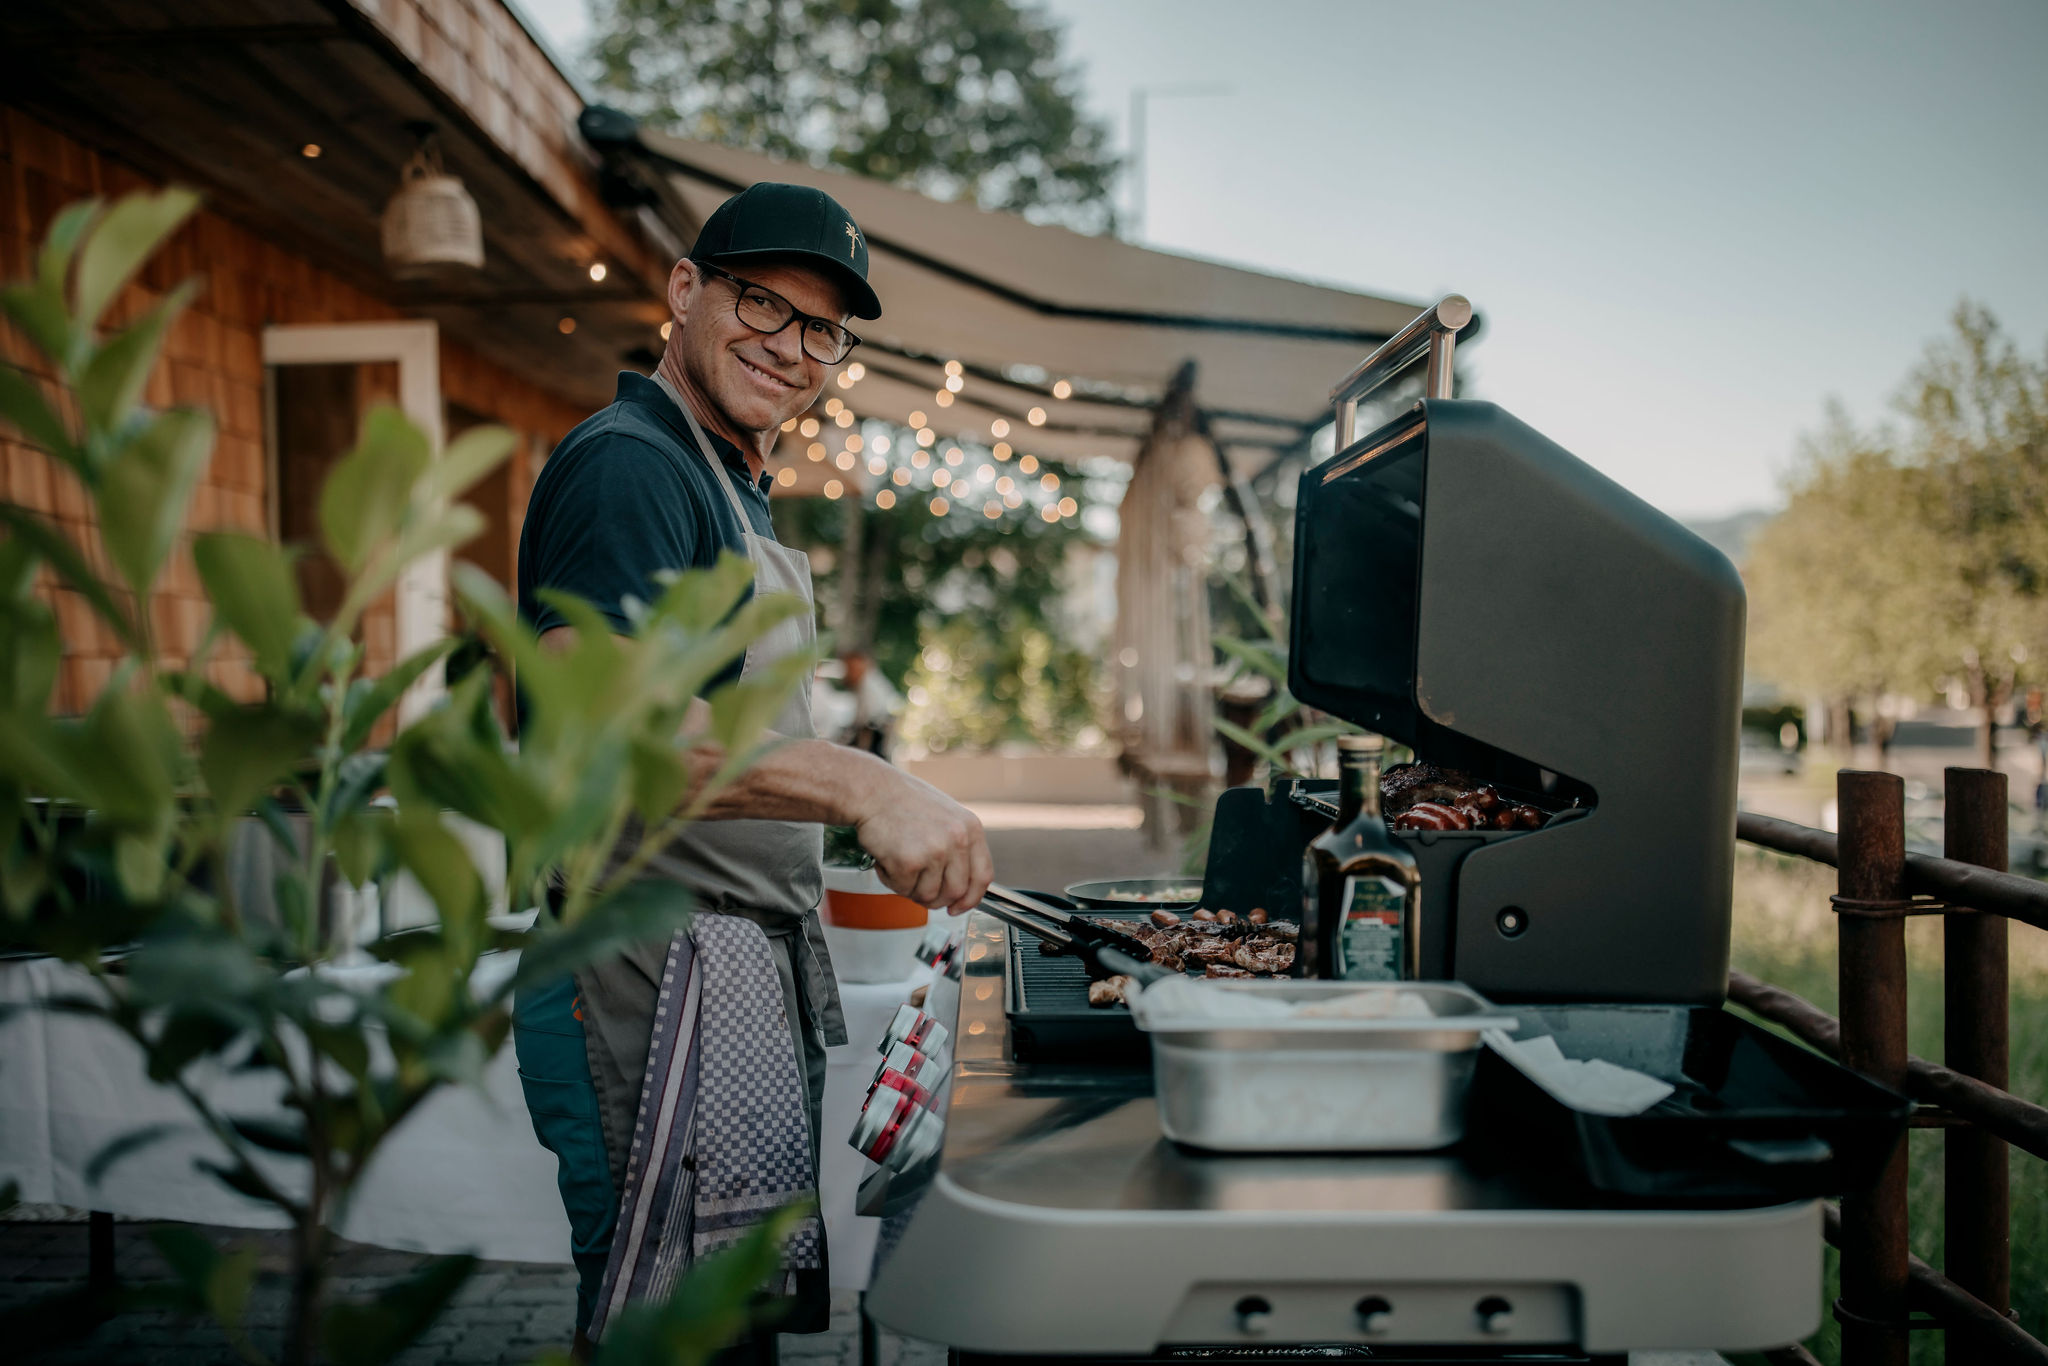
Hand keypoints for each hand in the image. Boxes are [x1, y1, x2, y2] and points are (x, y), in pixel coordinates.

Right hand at [853, 770, 991, 913]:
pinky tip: (886, 858)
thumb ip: (958, 847)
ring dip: (910, 888)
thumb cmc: (901, 801)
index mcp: (970, 828)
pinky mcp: (909, 862)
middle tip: (918, 889)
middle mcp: (957, 840)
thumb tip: (960, 885)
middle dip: (936, 899)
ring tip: (898, 864)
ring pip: (929, 895)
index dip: (971, 898)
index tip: (958, 907)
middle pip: (956, 891)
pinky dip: (891, 880)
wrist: (870, 790)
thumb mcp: (945, 816)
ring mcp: (935, 851)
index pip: (983, 876)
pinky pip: (903, 890)